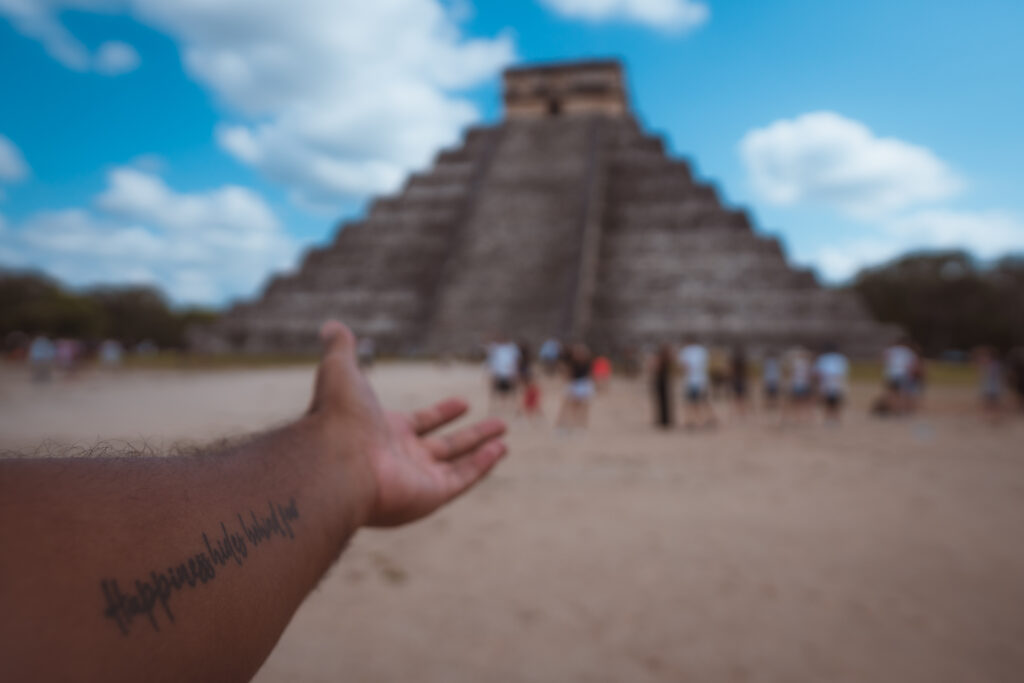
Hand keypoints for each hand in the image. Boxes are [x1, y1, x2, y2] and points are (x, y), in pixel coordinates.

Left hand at [308, 321, 507, 526]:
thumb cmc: (338, 416)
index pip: (420, 423)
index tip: (464, 403)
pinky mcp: (429, 495)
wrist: (336, 459)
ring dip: (482, 451)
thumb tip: (331, 325)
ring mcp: (416, 479)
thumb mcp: (340, 370)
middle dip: (472, 435)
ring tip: (504, 440)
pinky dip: (482, 466)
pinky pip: (462, 479)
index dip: (442, 413)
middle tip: (498, 424)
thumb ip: (341, 348)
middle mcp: (401, 457)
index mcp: (384, 431)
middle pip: (445, 446)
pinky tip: (500, 450)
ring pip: (458, 464)